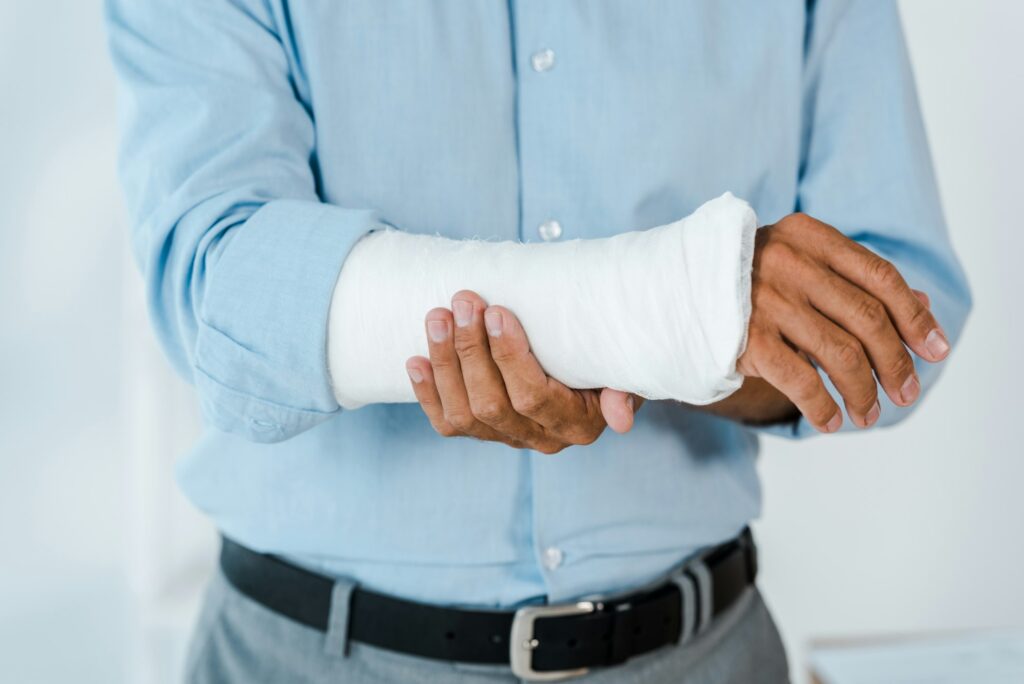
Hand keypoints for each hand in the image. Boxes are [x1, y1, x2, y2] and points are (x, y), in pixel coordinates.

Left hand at [405, 290, 642, 453]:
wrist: (591, 367)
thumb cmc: (607, 356)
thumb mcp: (625, 367)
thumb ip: (623, 389)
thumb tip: (620, 418)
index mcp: (578, 425)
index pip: (534, 396)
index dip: (509, 356)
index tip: (496, 311)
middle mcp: (542, 439)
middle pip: (493, 404)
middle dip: (471, 350)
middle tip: (462, 302)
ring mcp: (508, 438)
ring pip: (464, 414)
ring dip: (446, 363)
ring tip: (437, 317)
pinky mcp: (482, 433)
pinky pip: (447, 424)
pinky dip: (428, 393)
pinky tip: (416, 360)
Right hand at [737, 213, 949, 432]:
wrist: (667, 288)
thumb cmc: (744, 279)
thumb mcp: (800, 264)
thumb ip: (855, 280)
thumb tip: (922, 308)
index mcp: (808, 236)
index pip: (880, 276)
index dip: (914, 317)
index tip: (936, 351)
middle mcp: (789, 261)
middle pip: (867, 318)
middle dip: (895, 363)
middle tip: (906, 393)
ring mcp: (765, 299)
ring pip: (841, 353)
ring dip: (864, 392)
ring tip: (868, 414)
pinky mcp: (745, 338)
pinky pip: (800, 380)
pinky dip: (822, 407)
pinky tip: (829, 421)